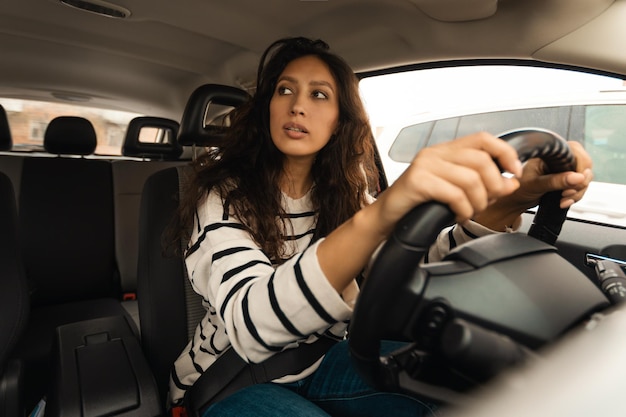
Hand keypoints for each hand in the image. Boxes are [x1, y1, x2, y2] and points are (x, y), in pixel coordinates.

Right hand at [376, 131, 522, 229]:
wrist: (386, 217)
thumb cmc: (418, 204)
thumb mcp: (454, 192)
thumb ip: (482, 185)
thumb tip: (510, 183)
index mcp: (445, 151)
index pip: (483, 139)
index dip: (505, 153)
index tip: (514, 173)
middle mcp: (435, 153)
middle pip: (481, 160)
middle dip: (493, 186)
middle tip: (487, 203)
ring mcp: (425, 165)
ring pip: (471, 179)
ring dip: (478, 202)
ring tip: (470, 212)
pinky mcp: (418, 181)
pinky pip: (454, 194)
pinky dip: (464, 209)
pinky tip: (458, 216)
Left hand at [474, 140, 592, 230]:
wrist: (512, 201)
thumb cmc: (517, 188)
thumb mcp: (535, 184)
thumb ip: (556, 181)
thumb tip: (577, 177)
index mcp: (550, 153)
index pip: (577, 153)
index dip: (580, 168)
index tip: (576, 181)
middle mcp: (558, 159)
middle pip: (585, 166)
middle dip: (580, 183)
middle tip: (567, 193)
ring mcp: (563, 170)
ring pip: (584, 178)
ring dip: (577, 192)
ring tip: (563, 200)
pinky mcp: (565, 181)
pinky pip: (579, 187)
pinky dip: (575, 196)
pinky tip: (564, 202)